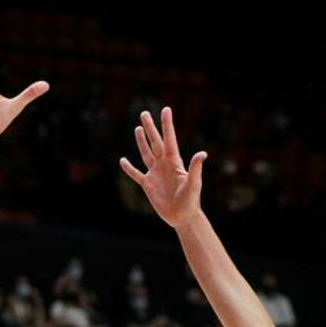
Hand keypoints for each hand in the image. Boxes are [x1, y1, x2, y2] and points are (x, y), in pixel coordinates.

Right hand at [120, 107, 206, 228]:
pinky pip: (136, 174)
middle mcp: (164, 164)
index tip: (165, 109)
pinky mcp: (148, 185)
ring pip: (146, 153)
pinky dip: (129, 168)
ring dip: (141, 141)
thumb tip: (202, 153)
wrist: (183, 217)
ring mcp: (155, 173)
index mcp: (174, 161)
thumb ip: (195, 168)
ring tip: (137, 128)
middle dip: (150, 128)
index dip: (167, 124)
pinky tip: (123, 160)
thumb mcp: (194, 183)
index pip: (169, 139)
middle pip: (155, 142)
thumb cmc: (191, 200)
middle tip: (144, 113)